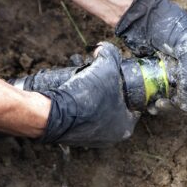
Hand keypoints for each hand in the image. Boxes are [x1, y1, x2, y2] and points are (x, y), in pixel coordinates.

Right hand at [24, 43, 138, 146]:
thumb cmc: (85, 97)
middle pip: (115, 105)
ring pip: (98, 110)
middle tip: (100, 76)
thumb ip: (110, 53)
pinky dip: (80, 104)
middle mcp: (110, 136)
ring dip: (93, 95)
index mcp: (125, 126)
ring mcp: (91, 138)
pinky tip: (74, 92)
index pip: (134, 104)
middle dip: (108, 88)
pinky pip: (82, 116)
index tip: (120, 76)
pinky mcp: (74, 136)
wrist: (52, 114)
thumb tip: (104, 48)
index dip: (128, 86)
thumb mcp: (106, 67)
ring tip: (85, 81)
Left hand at [115, 0, 186, 111]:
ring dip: (170, 106)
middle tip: (168, 104)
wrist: (141, 17)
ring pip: (181, 99)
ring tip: (157, 105)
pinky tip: (151, 105)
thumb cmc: (171, 26)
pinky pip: (166, 96)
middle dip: (185, 105)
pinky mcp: (164, 76)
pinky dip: (160, 103)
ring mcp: (181, 73)